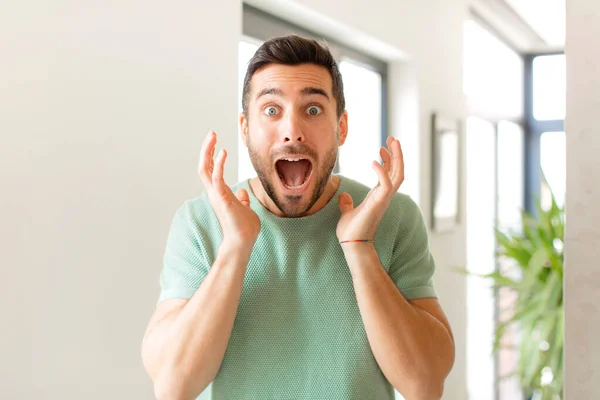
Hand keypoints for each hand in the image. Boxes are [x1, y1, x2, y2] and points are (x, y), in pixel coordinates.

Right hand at [198, 131, 260, 246]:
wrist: (243, 242)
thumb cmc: (243, 228)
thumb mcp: (244, 209)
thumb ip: (242, 200)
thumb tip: (243, 193)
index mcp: (220, 193)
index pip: (211, 170)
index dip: (211, 155)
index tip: (216, 142)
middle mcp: (214, 192)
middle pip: (204, 166)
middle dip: (206, 149)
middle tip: (212, 134)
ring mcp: (216, 195)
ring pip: (205, 169)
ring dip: (208, 152)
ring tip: (213, 137)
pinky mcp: (221, 198)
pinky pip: (216, 178)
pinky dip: (218, 164)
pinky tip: (223, 152)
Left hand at [336, 136, 403, 241]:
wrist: (352, 244)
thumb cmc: (351, 231)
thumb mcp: (347, 212)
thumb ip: (347, 204)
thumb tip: (343, 195)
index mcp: (378, 197)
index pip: (388, 175)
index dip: (387, 161)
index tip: (381, 148)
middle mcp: (384, 196)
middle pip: (397, 171)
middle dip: (396, 154)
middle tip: (393, 138)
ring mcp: (383, 200)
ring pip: (397, 175)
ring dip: (396, 158)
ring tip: (392, 142)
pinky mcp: (379, 203)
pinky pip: (386, 184)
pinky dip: (381, 171)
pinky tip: (374, 161)